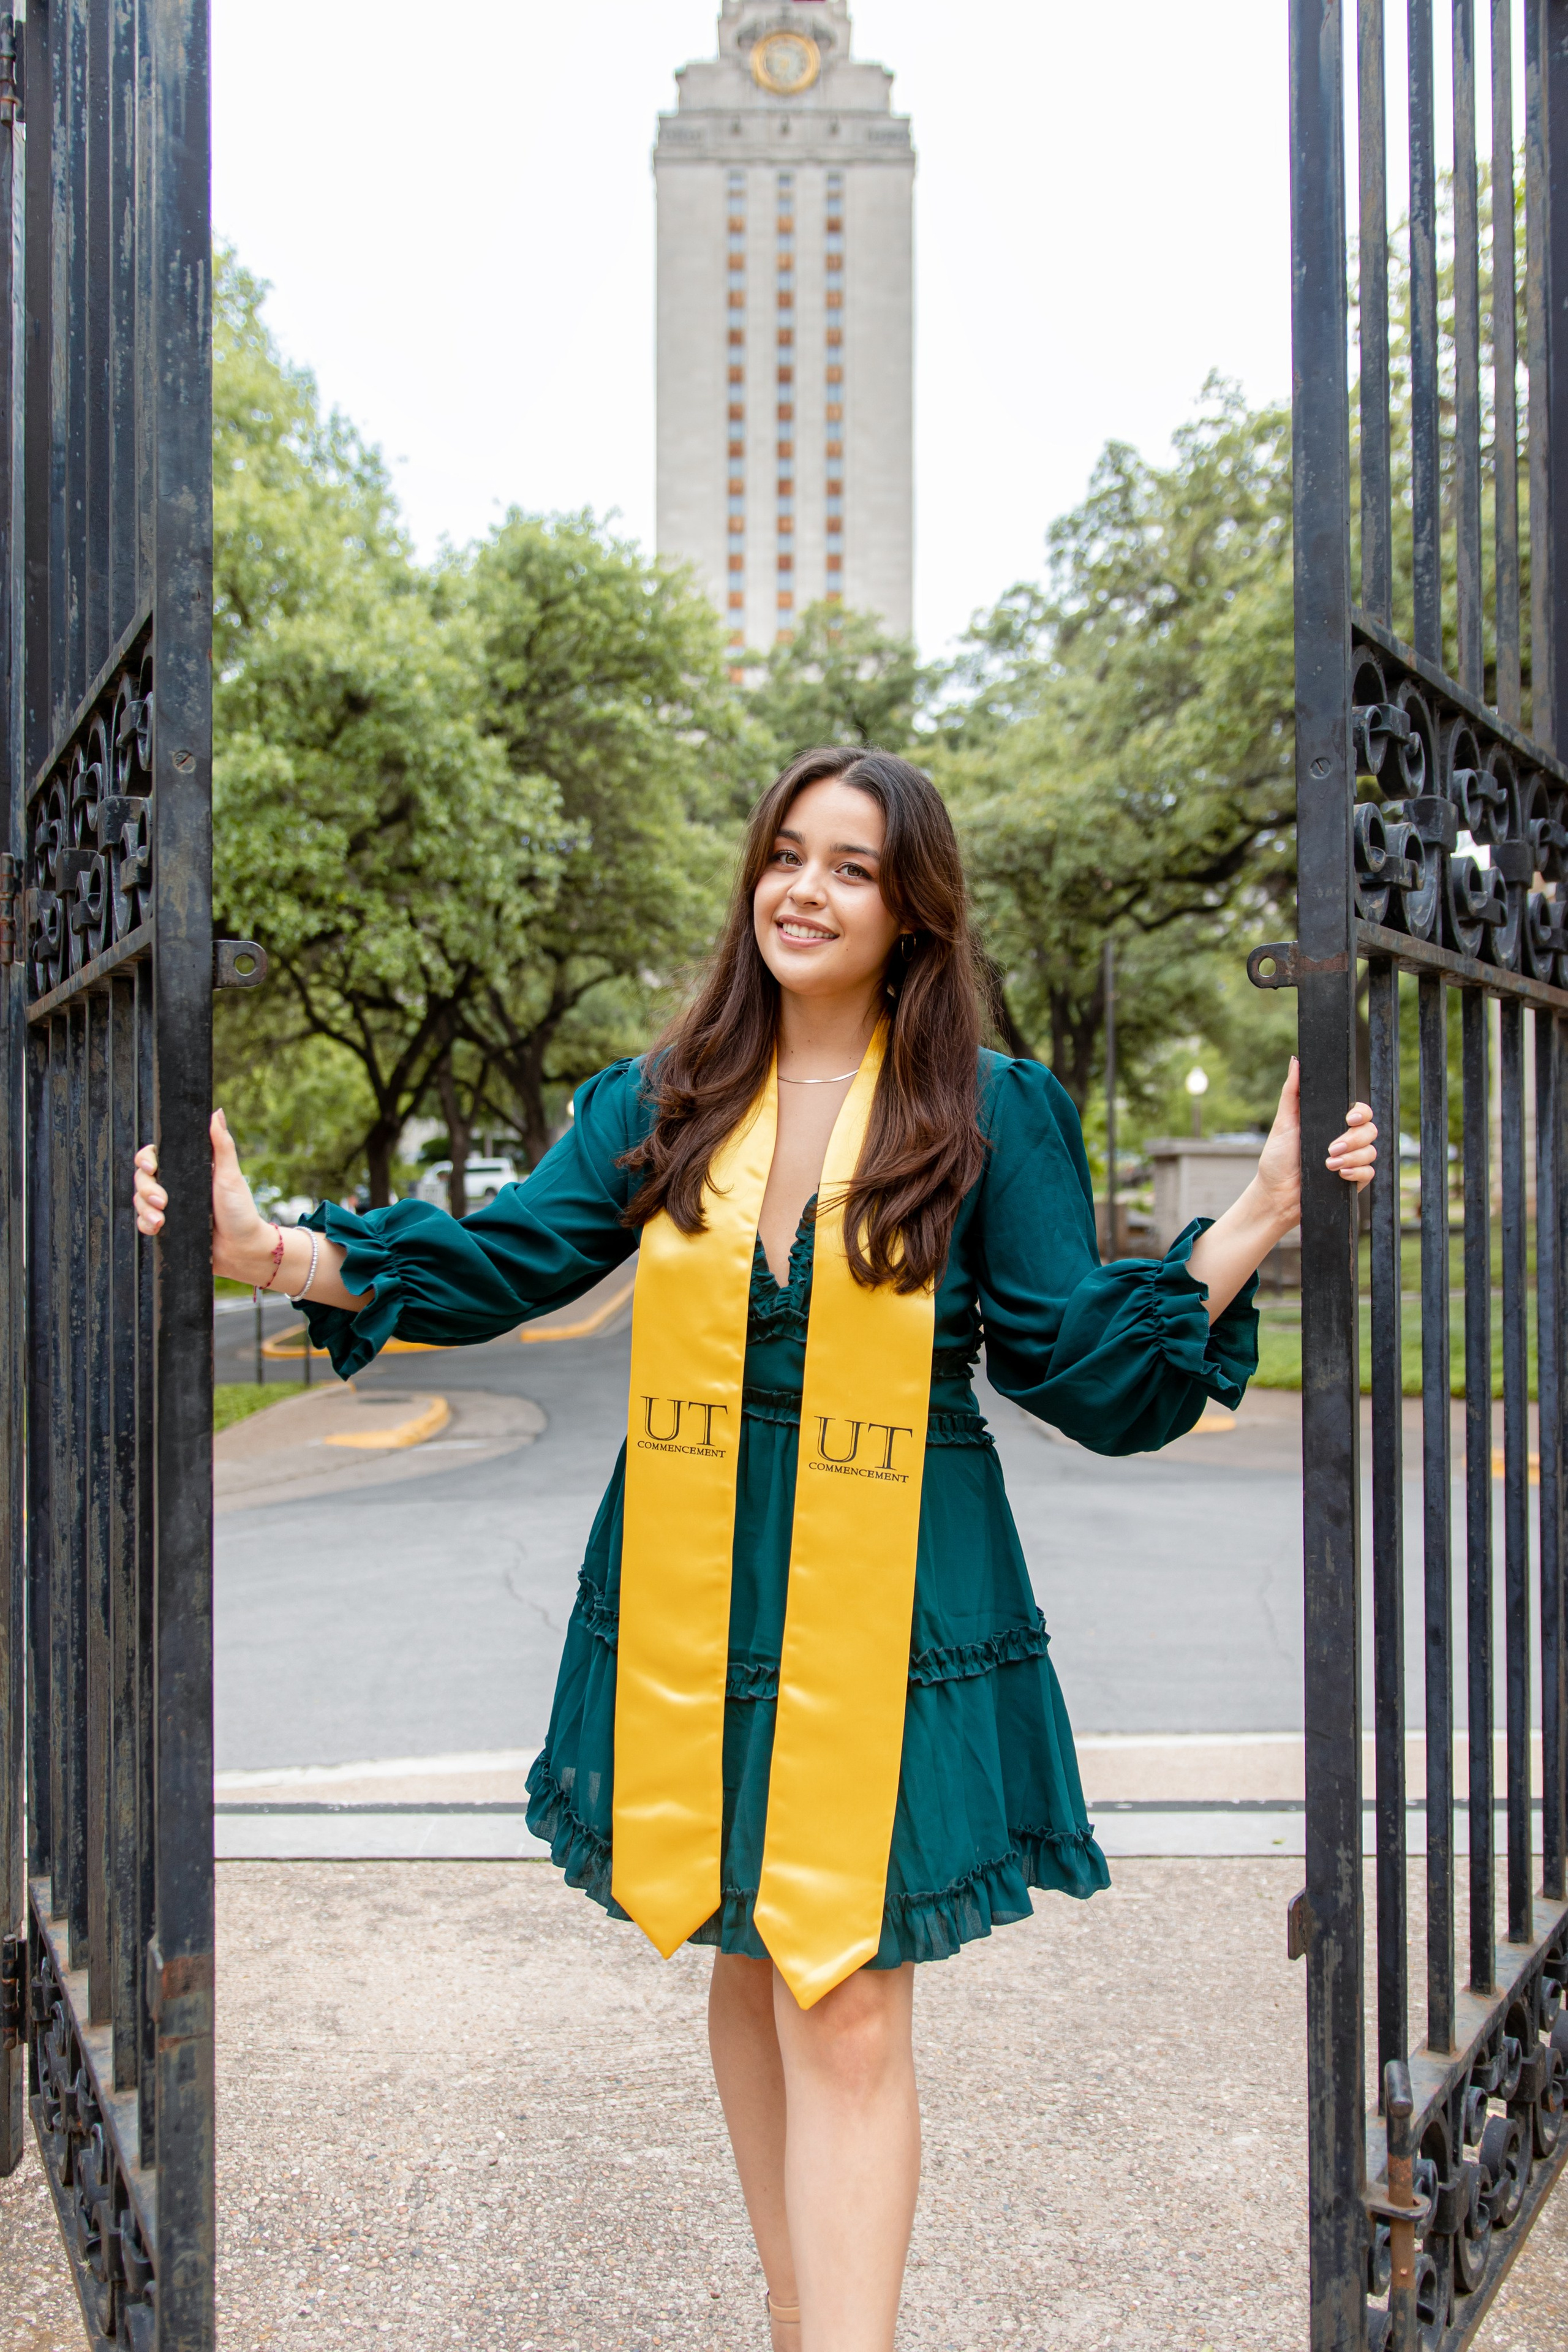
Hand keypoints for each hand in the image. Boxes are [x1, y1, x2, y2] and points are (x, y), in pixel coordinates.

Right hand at [134, 1109, 277, 1284]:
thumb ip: (222, 1145)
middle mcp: (175, 1187)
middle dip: (146, 1189)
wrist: (242, 1250)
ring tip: (161, 1220)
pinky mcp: (167, 1228)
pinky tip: (157, 1229)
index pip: (156, 1156)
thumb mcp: (230, 1176)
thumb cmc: (241, 1211)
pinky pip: (143, 1223)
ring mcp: (169, 1208)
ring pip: (139, 1201)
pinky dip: (145, 1225)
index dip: (146, 1158)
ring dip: (144, 1209)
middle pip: (142, 1178)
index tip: (151, 1165)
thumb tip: (217, 1112)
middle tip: (163, 1201)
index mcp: (187, 1170)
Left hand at [1254, 1057, 1377, 1230]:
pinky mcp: (1353, 1181)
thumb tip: (1296, 1061)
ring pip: (1371, 1151)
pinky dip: (1355, 1173)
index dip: (1361, 1112)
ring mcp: (1351, 1160)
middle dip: (1353, 1139)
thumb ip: (1292, 1092)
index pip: (1359, 1111)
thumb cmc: (1277, 1159)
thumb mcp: (1283, 1123)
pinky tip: (1338, 1175)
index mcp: (1331, 1123)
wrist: (1276, 1196)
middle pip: (1370, 1129)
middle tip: (1331, 1148)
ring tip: (1329, 1164)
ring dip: (1352, 1157)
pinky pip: (1369, 1173)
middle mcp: (1345, 1140)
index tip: (1349, 1118)